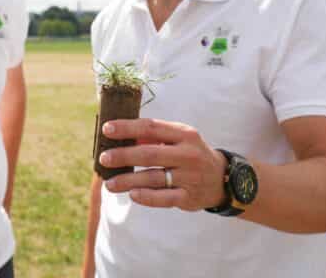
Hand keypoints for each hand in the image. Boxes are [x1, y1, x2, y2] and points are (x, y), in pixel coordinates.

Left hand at [98, 118, 226, 209]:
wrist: (221, 179)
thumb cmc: (189, 154)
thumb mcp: (178, 138)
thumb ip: (153, 136)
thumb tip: (120, 136)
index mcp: (184, 134)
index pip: (151, 127)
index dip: (127, 128)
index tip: (107, 129)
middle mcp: (188, 154)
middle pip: (150, 154)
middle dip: (124, 156)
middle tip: (103, 158)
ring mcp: (190, 177)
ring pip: (154, 178)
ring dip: (128, 181)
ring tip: (109, 184)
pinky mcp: (189, 197)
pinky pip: (165, 198)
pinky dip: (147, 197)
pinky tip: (132, 195)